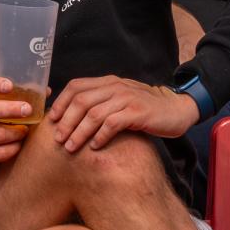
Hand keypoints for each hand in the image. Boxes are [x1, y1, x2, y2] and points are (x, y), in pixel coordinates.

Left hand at [49, 75, 199, 152]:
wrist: (177, 109)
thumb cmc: (144, 109)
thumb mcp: (119, 100)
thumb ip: (99, 102)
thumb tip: (70, 116)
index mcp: (107, 82)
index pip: (75, 86)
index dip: (61, 102)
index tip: (51, 120)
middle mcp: (115, 87)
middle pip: (81, 101)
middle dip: (66, 121)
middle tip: (57, 139)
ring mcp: (126, 98)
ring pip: (94, 114)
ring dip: (79, 132)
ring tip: (70, 147)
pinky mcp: (138, 112)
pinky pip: (113, 124)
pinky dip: (100, 136)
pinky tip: (94, 147)